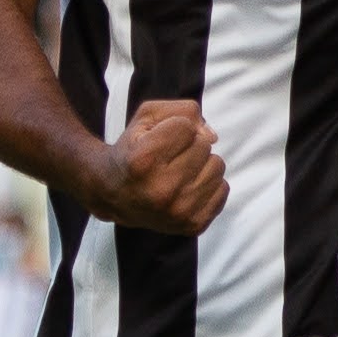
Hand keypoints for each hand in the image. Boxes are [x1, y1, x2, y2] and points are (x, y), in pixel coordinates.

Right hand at [89, 100, 227, 234]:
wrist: (115, 195)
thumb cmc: (134, 150)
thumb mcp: (147, 118)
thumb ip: (183, 111)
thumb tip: (213, 137)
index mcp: (143, 161)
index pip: (186, 127)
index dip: (175, 127)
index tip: (158, 140)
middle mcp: (161, 190)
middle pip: (204, 146)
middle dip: (189, 145)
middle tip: (168, 158)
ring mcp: (178, 212)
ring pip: (218, 166)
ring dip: (202, 164)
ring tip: (178, 171)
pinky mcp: (193, 225)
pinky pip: (222, 189)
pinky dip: (208, 184)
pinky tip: (186, 187)